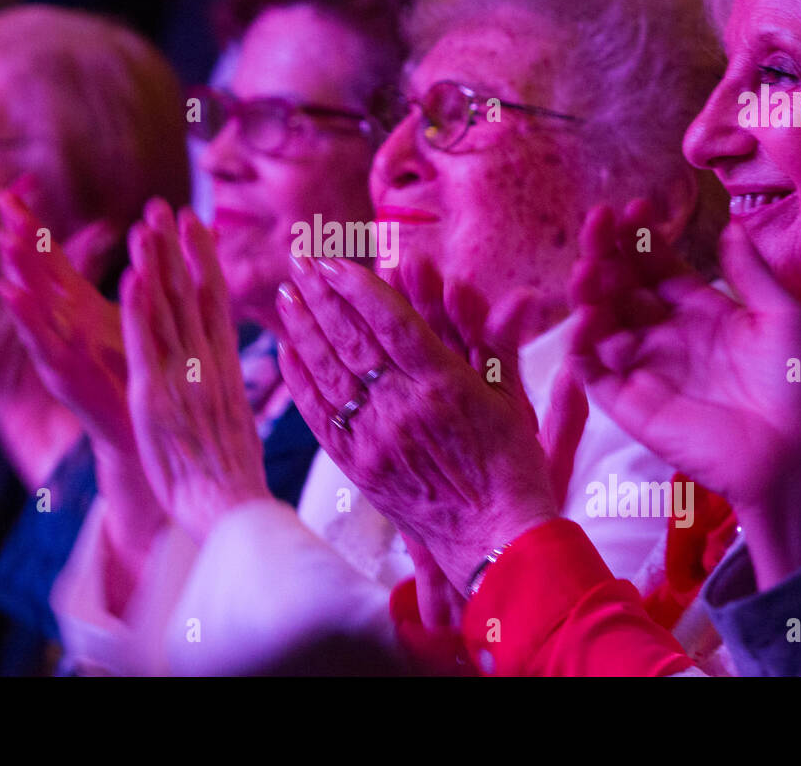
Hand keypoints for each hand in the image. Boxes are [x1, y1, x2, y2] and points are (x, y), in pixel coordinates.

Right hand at [0, 192, 125, 444]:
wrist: (141, 431)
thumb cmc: (138, 373)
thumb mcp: (141, 316)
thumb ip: (148, 273)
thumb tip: (159, 232)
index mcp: (77, 308)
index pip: (50, 259)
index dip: (31, 226)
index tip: (9, 190)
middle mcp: (60, 325)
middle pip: (34, 272)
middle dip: (16, 236)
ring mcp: (57, 348)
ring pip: (33, 304)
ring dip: (18, 271)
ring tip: (3, 238)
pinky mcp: (63, 375)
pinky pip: (43, 343)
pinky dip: (27, 317)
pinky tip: (10, 294)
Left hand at [121, 200, 270, 544]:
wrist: (233, 510)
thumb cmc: (234, 480)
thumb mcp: (237, 423)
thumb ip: (227, 391)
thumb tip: (225, 375)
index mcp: (225, 369)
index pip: (215, 301)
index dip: (204, 260)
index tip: (197, 224)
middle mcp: (207, 364)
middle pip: (193, 294)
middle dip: (180, 248)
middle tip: (168, 206)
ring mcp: (182, 377)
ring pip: (168, 309)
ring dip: (157, 263)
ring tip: (147, 224)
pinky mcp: (156, 396)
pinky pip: (146, 343)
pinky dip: (141, 308)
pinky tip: (134, 275)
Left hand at [276, 254, 555, 588]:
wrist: (494, 540)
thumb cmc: (512, 466)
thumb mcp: (512, 399)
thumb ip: (497, 341)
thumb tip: (513, 293)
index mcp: (445, 384)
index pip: (391, 321)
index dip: (358, 286)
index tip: (334, 260)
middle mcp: (403, 407)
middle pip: (351, 339)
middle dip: (322, 294)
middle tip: (299, 260)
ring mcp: (375, 438)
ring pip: (329, 372)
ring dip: (304, 328)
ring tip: (287, 294)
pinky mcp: (358, 466)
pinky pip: (320, 415)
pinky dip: (300, 380)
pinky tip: (287, 350)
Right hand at [567, 202, 800, 511]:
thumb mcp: (784, 318)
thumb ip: (751, 274)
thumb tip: (731, 226)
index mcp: (703, 316)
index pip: (658, 269)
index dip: (642, 240)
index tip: (633, 208)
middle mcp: (668, 339)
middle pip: (622, 289)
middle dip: (606, 254)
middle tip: (598, 221)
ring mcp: (646, 371)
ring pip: (600, 324)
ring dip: (588, 292)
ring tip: (589, 266)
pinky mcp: (631, 406)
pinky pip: (593, 373)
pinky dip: (580, 346)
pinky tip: (587, 317)